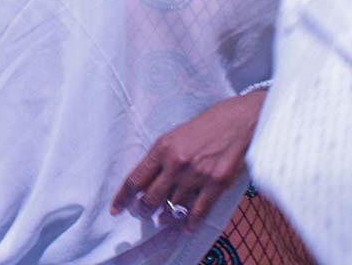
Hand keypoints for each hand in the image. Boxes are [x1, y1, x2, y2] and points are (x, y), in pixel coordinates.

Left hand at [110, 91, 265, 231]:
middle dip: (143, 211)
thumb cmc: (203, 128)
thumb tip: (146, 182)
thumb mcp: (174, 137)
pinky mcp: (216, 184)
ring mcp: (196, 175)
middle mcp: (176, 163)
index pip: (135, 179)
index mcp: (161, 148)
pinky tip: (187, 229)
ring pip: (173, 207)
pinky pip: (198, 211)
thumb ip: (159, 159)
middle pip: (151, 197)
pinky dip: (190, 224)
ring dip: (166, 218)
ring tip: (163, 220)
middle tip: (142, 215)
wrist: (236, 122)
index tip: (115, 209)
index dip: (123, 198)